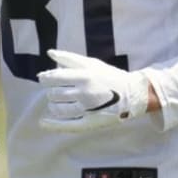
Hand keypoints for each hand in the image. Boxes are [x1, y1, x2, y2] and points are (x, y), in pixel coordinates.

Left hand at [37, 50, 151, 132]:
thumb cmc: (109, 76)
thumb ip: (69, 58)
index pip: (53, 78)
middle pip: (54, 94)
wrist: (134, 94)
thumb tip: (49, 52)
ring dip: (53, 104)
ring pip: (58, 109)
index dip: (45, 79)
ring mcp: (88, 110)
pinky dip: (53, 125)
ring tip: (58, 101)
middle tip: (58, 90)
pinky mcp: (91, 123)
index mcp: (84, 77)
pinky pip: (68, 125)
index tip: (45, 79)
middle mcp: (85, 94)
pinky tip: (43, 122)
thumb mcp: (91, 63)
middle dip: (52, 91)